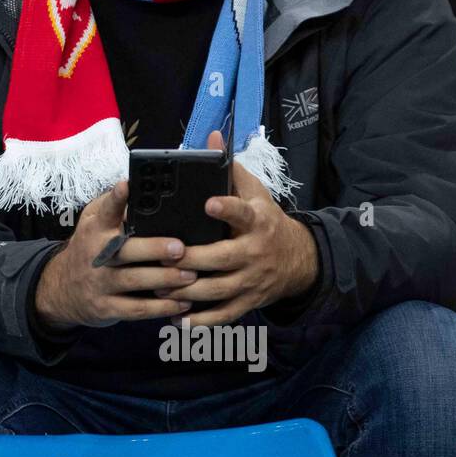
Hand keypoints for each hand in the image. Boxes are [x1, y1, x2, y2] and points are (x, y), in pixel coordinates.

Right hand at [33, 180, 197, 332]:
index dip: (115, 198)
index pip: (105, 211)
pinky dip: (161, 308)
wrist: (61, 289)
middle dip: (153, 249)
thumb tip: (139, 188)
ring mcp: (100, 283)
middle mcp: (96, 255)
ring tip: (191, 275)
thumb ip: (113, 208)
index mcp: (96, 230)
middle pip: (125, 250)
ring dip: (165, 279)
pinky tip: (183, 303)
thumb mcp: (93, 224)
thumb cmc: (89, 250)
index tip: (127, 185)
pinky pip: (137, 309)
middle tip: (180, 248)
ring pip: (134, 281)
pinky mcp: (106, 307)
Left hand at [165, 130, 318, 325]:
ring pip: (217, 290)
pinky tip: (177, 319)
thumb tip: (212, 136)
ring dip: (187, 291)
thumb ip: (230, 169)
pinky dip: (201, 321)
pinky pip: (223, 316)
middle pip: (222, 259)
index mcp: (257, 222)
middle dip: (192, 259)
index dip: (227, 209)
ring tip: (157, 287)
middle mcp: (254, 253)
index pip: (243, 213)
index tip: (208, 203)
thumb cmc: (266, 221)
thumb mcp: (255, 192)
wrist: (298, 260)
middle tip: (164, 255)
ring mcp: (251, 281)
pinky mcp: (247, 302)